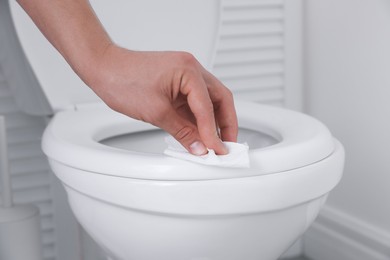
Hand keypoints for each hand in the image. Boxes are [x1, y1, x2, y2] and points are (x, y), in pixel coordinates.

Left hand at [85, 44, 237, 154]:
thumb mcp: (156, 112)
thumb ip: (183, 132)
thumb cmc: (122, 80)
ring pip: (210, 101)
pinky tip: (199, 133)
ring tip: (214, 143)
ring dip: (213, 122)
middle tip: (227, 145)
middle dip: (226, 124)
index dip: (214, 133)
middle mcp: (191, 69)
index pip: (208, 107)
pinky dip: (199, 118)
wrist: (103, 68)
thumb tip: (199, 147)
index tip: (218, 151)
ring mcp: (184, 75)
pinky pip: (195, 102)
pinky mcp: (177, 83)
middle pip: (220, 99)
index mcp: (188, 70)